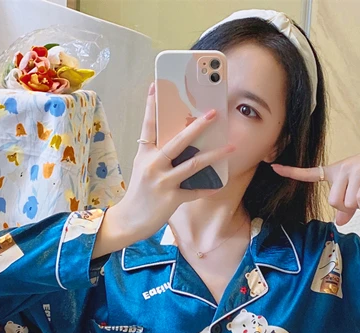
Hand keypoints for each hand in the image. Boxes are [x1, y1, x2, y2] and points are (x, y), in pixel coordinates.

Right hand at [108, 82, 236, 242]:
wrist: (129, 219)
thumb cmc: (140, 192)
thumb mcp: (143, 168)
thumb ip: (158, 154)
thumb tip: (181, 140)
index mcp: (145, 154)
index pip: (149, 126)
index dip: (152, 105)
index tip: (156, 86)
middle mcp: (153, 165)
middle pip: (178, 141)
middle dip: (198, 126)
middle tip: (213, 113)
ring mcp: (163, 182)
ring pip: (192, 164)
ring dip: (214, 155)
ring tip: (230, 147)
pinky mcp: (171, 199)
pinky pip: (194, 192)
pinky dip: (207, 188)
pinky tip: (218, 184)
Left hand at [271, 143, 359, 226]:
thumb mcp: (355, 190)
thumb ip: (346, 208)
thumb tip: (339, 224)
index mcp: (335, 172)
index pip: (309, 173)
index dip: (291, 172)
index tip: (273, 167)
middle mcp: (342, 170)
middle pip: (333, 201)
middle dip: (344, 208)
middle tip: (355, 205)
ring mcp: (355, 172)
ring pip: (347, 203)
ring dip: (357, 208)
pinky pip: (359, 201)